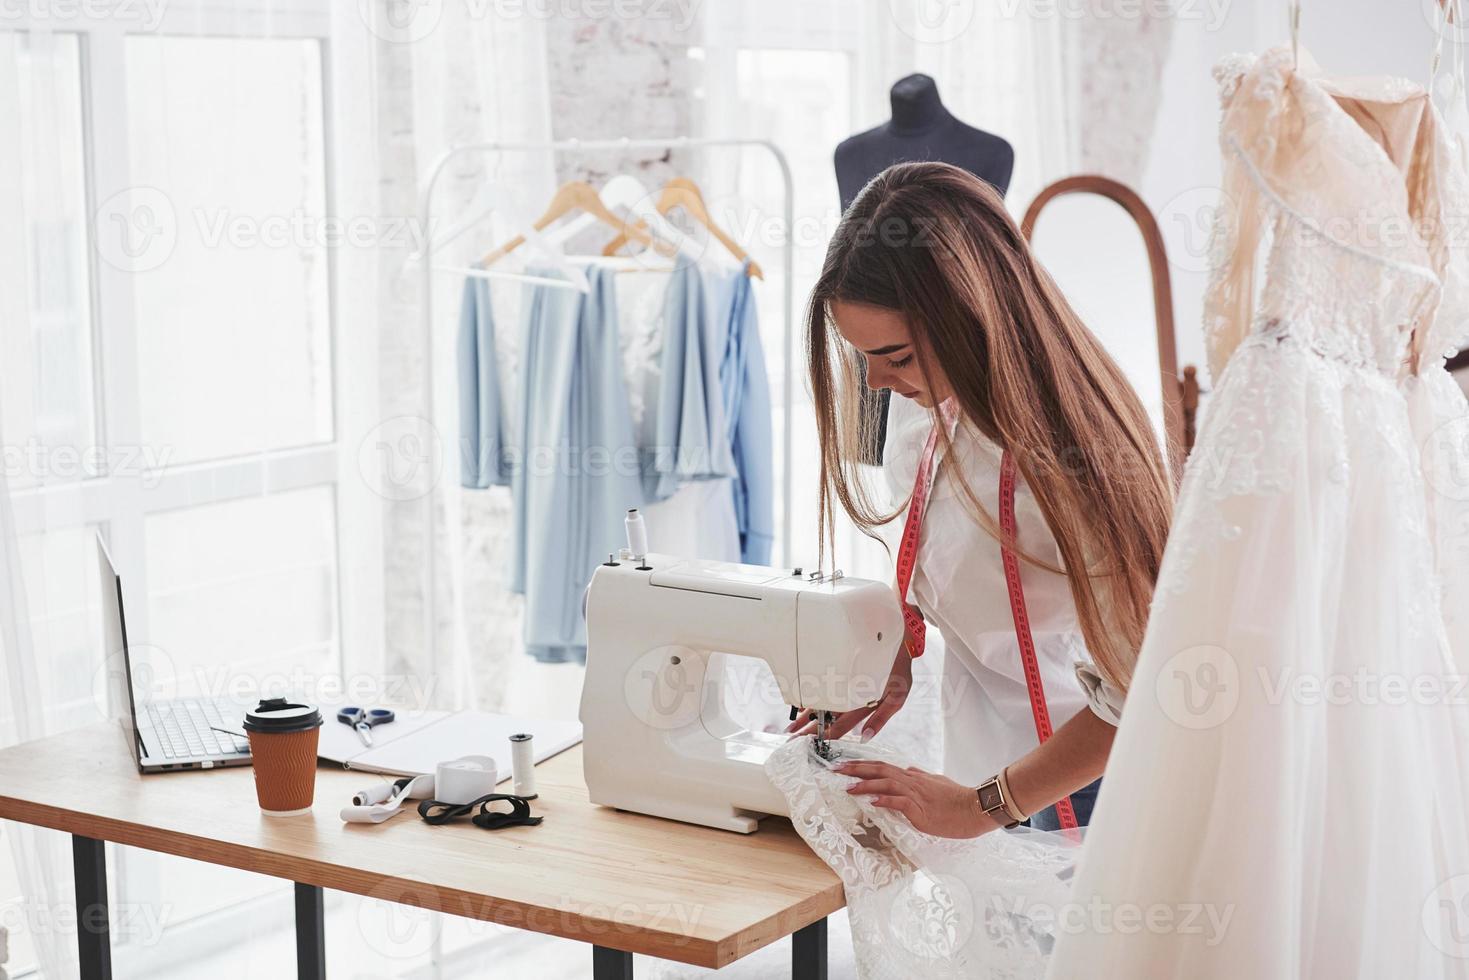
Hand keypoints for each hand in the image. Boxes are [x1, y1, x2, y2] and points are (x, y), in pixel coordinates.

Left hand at [786, 633, 914, 741]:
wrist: (900, 644)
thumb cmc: (899, 670)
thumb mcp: (896, 695)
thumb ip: (881, 718)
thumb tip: (864, 738)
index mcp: (865, 707)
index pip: (842, 725)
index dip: (826, 734)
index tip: (811, 741)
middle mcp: (854, 701)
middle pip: (829, 718)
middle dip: (812, 728)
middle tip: (794, 736)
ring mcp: (848, 691)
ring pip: (826, 706)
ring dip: (809, 716)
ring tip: (794, 725)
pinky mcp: (845, 678)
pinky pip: (826, 690)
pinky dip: (813, 698)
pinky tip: (801, 705)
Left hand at [836, 760, 998, 838]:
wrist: (976, 807)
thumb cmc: (958, 798)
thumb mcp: (937, 782)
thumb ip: (921, 776)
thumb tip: (908, 769)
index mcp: (913, 777)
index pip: (883, 766)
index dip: (862, 764)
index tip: (844, 764)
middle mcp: (912, 782)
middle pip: (879, 770)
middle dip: (855, 769)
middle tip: (835, 768)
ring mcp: (916, 794)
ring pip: (886, 783)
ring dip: (864, 784)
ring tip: (847, 786)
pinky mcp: (921, 809)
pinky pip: (899, 801)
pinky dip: (884, 799)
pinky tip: (871, 800)